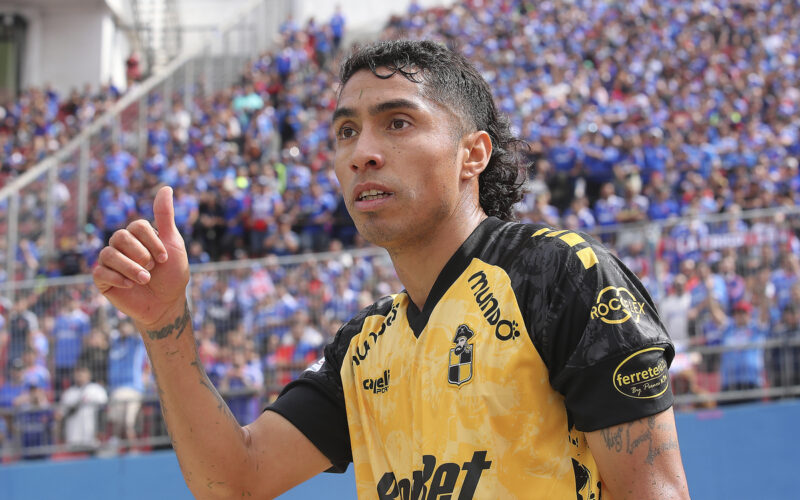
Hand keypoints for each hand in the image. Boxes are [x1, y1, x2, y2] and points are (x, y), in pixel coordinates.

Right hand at [93, 186, 189, 327]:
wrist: (167, 304)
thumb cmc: (172, 274)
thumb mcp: (172, 243)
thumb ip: (165, 216)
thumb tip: (166, 187)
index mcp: (137, 235)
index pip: (137, 226)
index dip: (152, 242)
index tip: (165, 258)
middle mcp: (121, 246)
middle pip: (120, 237)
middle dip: (141, 254)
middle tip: (153, 268)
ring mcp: (110, 262)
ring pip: (109, 254)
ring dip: (131, 268)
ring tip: (145, 279)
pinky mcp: (102, 279)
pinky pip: (100, 272)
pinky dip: (118, 278)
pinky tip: (131, 286)